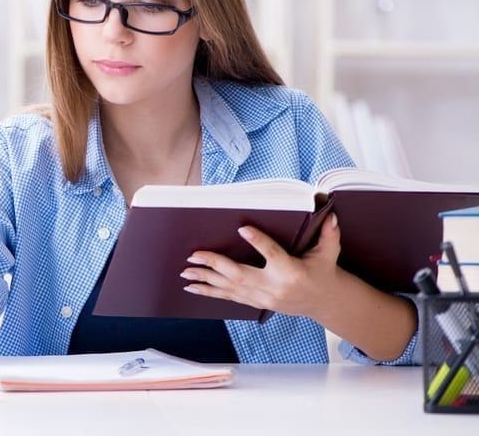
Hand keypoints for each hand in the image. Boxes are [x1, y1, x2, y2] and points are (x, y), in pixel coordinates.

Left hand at [179, 213, 342, 318]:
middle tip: (194, 255)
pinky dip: (210, 292)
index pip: (273, 254)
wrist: (323, 301)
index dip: (259, 242)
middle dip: (215, 265)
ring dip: (206, 279)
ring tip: (185, 271)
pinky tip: (192, 286)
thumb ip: (329, 235)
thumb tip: (331, 214)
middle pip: (241, 275)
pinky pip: (229, 297)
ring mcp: (263, 297)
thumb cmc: (322, 271)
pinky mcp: (257, 302)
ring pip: (230, 288)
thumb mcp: (329, 253)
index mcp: (291, 271)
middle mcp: (274, 287)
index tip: (243, 229)